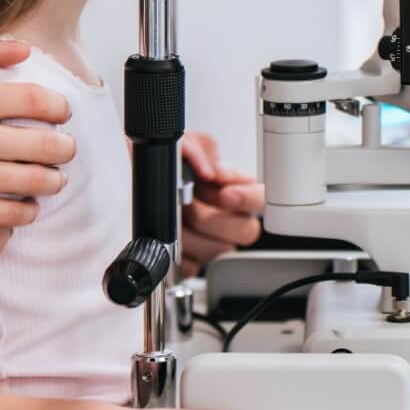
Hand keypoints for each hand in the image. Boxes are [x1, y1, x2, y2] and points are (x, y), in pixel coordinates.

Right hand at [0, 32, 74, 232]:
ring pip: (33, 181)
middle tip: (65, 149)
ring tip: (53, 177)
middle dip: (64, 148)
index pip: (34, 100)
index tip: (61, 115)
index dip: (59, 108)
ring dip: (53, 180)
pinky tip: (27, 203)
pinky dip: (29, 210)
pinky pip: (12, 214)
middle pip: (43, 143)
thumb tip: (22, 49)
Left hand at [180, 131, 263, 276]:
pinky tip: (168, 235)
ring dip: (189, 232)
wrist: (145, 184)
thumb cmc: (171, 166)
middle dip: (212, 216)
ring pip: (217, 251)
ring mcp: (215, 243)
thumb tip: (209, 170)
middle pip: (246, 231)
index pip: (264, 198)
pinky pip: (191, 267)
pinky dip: (176, 251)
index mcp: (240, 190)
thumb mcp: (184, 142)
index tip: (225, 193)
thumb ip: (198, 146)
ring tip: (174, 216)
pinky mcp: (193, 262)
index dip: (247, 198)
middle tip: (190, 201)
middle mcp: (232, 219)